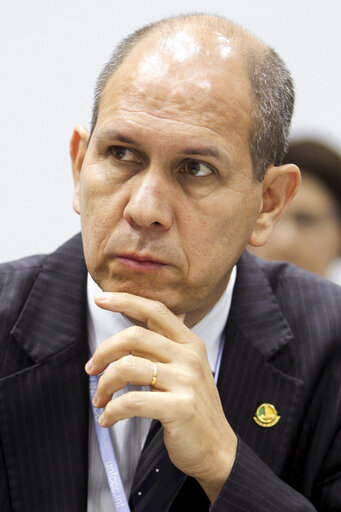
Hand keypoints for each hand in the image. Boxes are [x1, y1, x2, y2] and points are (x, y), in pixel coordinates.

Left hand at [85, 291, 236, 501]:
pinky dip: (112, 410)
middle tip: (92, 368)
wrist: (216, 448)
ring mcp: (186, 381)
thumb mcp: (184, 369)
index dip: (125, 300)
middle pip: (134, 336)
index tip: (101, 298)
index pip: (155, 311)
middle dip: (104, 351)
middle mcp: (189, 356)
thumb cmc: (192, 407)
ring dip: (105, 384)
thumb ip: (163, 346)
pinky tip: (109, 418)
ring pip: (128, 367)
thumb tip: (134, 323)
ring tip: (101, 399)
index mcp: (189, 343)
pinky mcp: (179, 407)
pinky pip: (132, 401)